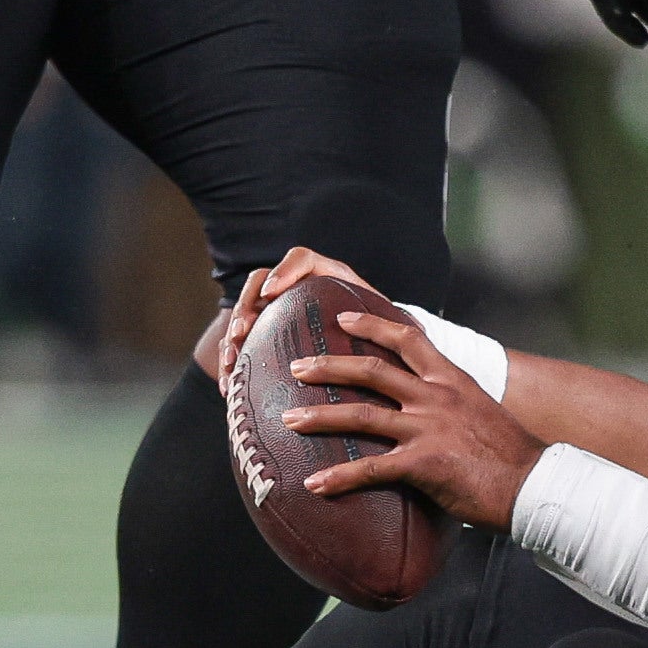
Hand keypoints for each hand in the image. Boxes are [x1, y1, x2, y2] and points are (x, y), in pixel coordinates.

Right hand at [196, 243, 382, 382]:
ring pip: (244, 315)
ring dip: (232, 338)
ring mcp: (274, 313)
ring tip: (232, 364)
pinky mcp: (263, 338)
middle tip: (243, 332)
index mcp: (326, 277)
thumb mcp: (389, 328)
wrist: (364, 355)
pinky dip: (231, 364)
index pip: (300, 258)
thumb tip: (417, 331)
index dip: (284, 270)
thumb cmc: (381, 338)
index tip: (273, 293)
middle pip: (261, 284)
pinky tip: (230, 389)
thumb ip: (396, 325)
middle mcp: (296, 289)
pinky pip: (239, 346)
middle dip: (247, 306)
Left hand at [286, 307, 541, 528]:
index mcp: (451, 380)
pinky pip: (371, 468)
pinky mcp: (424, 463)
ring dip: (320, 417)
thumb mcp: (480, 411)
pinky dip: (339, 476)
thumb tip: (428, 406)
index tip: (343, 316)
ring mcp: (428, 428)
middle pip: (372, 370)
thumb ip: (451, 402)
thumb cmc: (509, 454)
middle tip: (296, 366)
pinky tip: (314, 485)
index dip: (372, 324)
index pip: (407, 338)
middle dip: (329, 365)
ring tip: (290, 420)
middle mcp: (436, 397)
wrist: (533, 483)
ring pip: (362, 415)